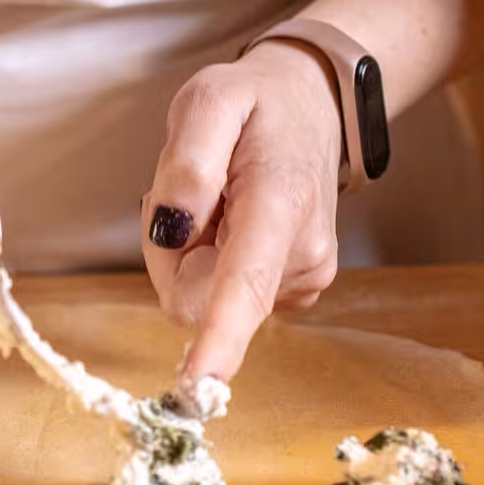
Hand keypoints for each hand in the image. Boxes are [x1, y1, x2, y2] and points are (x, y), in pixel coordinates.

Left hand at [143, 41, 344, 388]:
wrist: (313, 106)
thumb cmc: (256, 103)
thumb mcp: (211, 99)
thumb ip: (188, 162)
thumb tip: (171, 227)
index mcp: (280, 205)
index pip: (244, 284)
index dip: (220, 338)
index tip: (201, 385)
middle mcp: (302, 255)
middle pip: (195, 298)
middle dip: (170, 252)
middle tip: (189, 191)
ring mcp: (304, 278)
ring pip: (203, 299)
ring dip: (191, 252)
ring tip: (220, 197)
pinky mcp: (295, 290)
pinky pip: (221, 298)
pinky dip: (210, 261)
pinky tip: (232, 217)